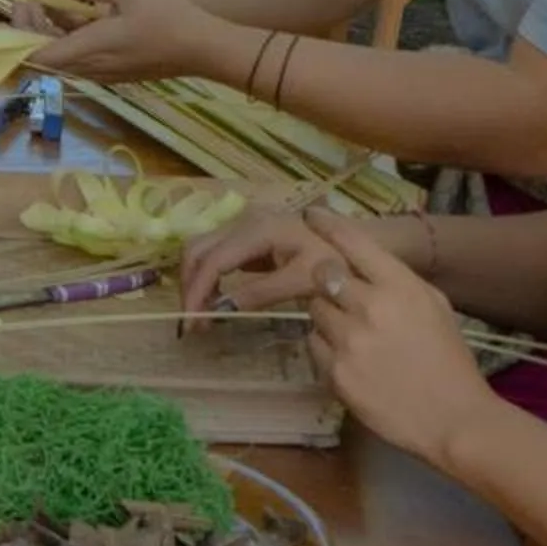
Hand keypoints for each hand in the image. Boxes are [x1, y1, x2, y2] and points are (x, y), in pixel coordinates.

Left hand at [32, 0, 223, 82]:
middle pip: (48, 60)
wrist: (204, 49)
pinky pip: (81, 64)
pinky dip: (68, 46)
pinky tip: (76, 25)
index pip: (40, 55)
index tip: (21, 9)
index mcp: (92, 47)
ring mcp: (106, 75)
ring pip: (64, 63)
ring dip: (49, 40)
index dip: (20, 36)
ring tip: (47, 10)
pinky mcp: (117, 75)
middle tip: (30, 3)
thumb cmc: (169, 16)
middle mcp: (93, 68)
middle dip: (31, 32)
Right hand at [181, 209, 328, 320]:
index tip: (191, 324)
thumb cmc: (334, 261)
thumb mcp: (302, 280)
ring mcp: (245, 226)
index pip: (213, 260)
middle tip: (193, 323)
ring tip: (202, 316)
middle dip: (189, 286)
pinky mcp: (249, 237)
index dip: (197, 291)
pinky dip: (209, 277)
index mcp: (257, 229)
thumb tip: (221, 309)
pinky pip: (217, 253)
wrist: (356, 243)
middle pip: (198, 249)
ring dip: (196, 281)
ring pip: (204, 249)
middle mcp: (244, 221)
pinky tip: (215, 301)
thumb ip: (261, 292)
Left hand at [303, 215, 492, 472]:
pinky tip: (352, 361)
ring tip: (353, 335)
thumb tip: (362, 264)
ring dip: (327, 317)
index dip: (327, 224)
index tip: (310, 214)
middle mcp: (369, 308)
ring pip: (314, 311)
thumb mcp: (434, 305)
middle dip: (326, 280)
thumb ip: (397, 281)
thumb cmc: (449, 360)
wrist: (454, 420)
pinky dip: (326, 348)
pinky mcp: (336, 374)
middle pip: (321, 274)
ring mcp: (349, 342)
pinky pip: (314, 346)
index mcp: (399, 286)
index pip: (353, 243)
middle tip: (340, 295)